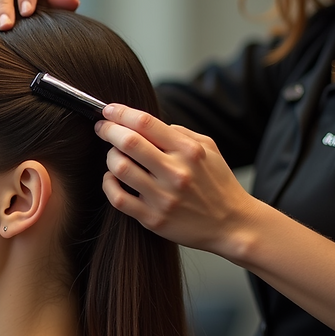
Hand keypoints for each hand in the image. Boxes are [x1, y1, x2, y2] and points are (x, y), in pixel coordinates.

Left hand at [94, 103, 261, 256]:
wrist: (232, 224)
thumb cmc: (217, 183)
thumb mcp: (208, 149)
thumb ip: (179, 133)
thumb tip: (147, 124)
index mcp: (188, 151)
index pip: (146, 123)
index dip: (121, 113)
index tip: (109, 111)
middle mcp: (175, 172)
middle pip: (129, 142)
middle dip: (109, 130)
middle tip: (102, 128)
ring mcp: (163, 197)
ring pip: (120, 168)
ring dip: (110, 157)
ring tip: (114, 155)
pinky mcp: (153, 218)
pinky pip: (118, 198)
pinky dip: (108, 184)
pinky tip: (112, 178)